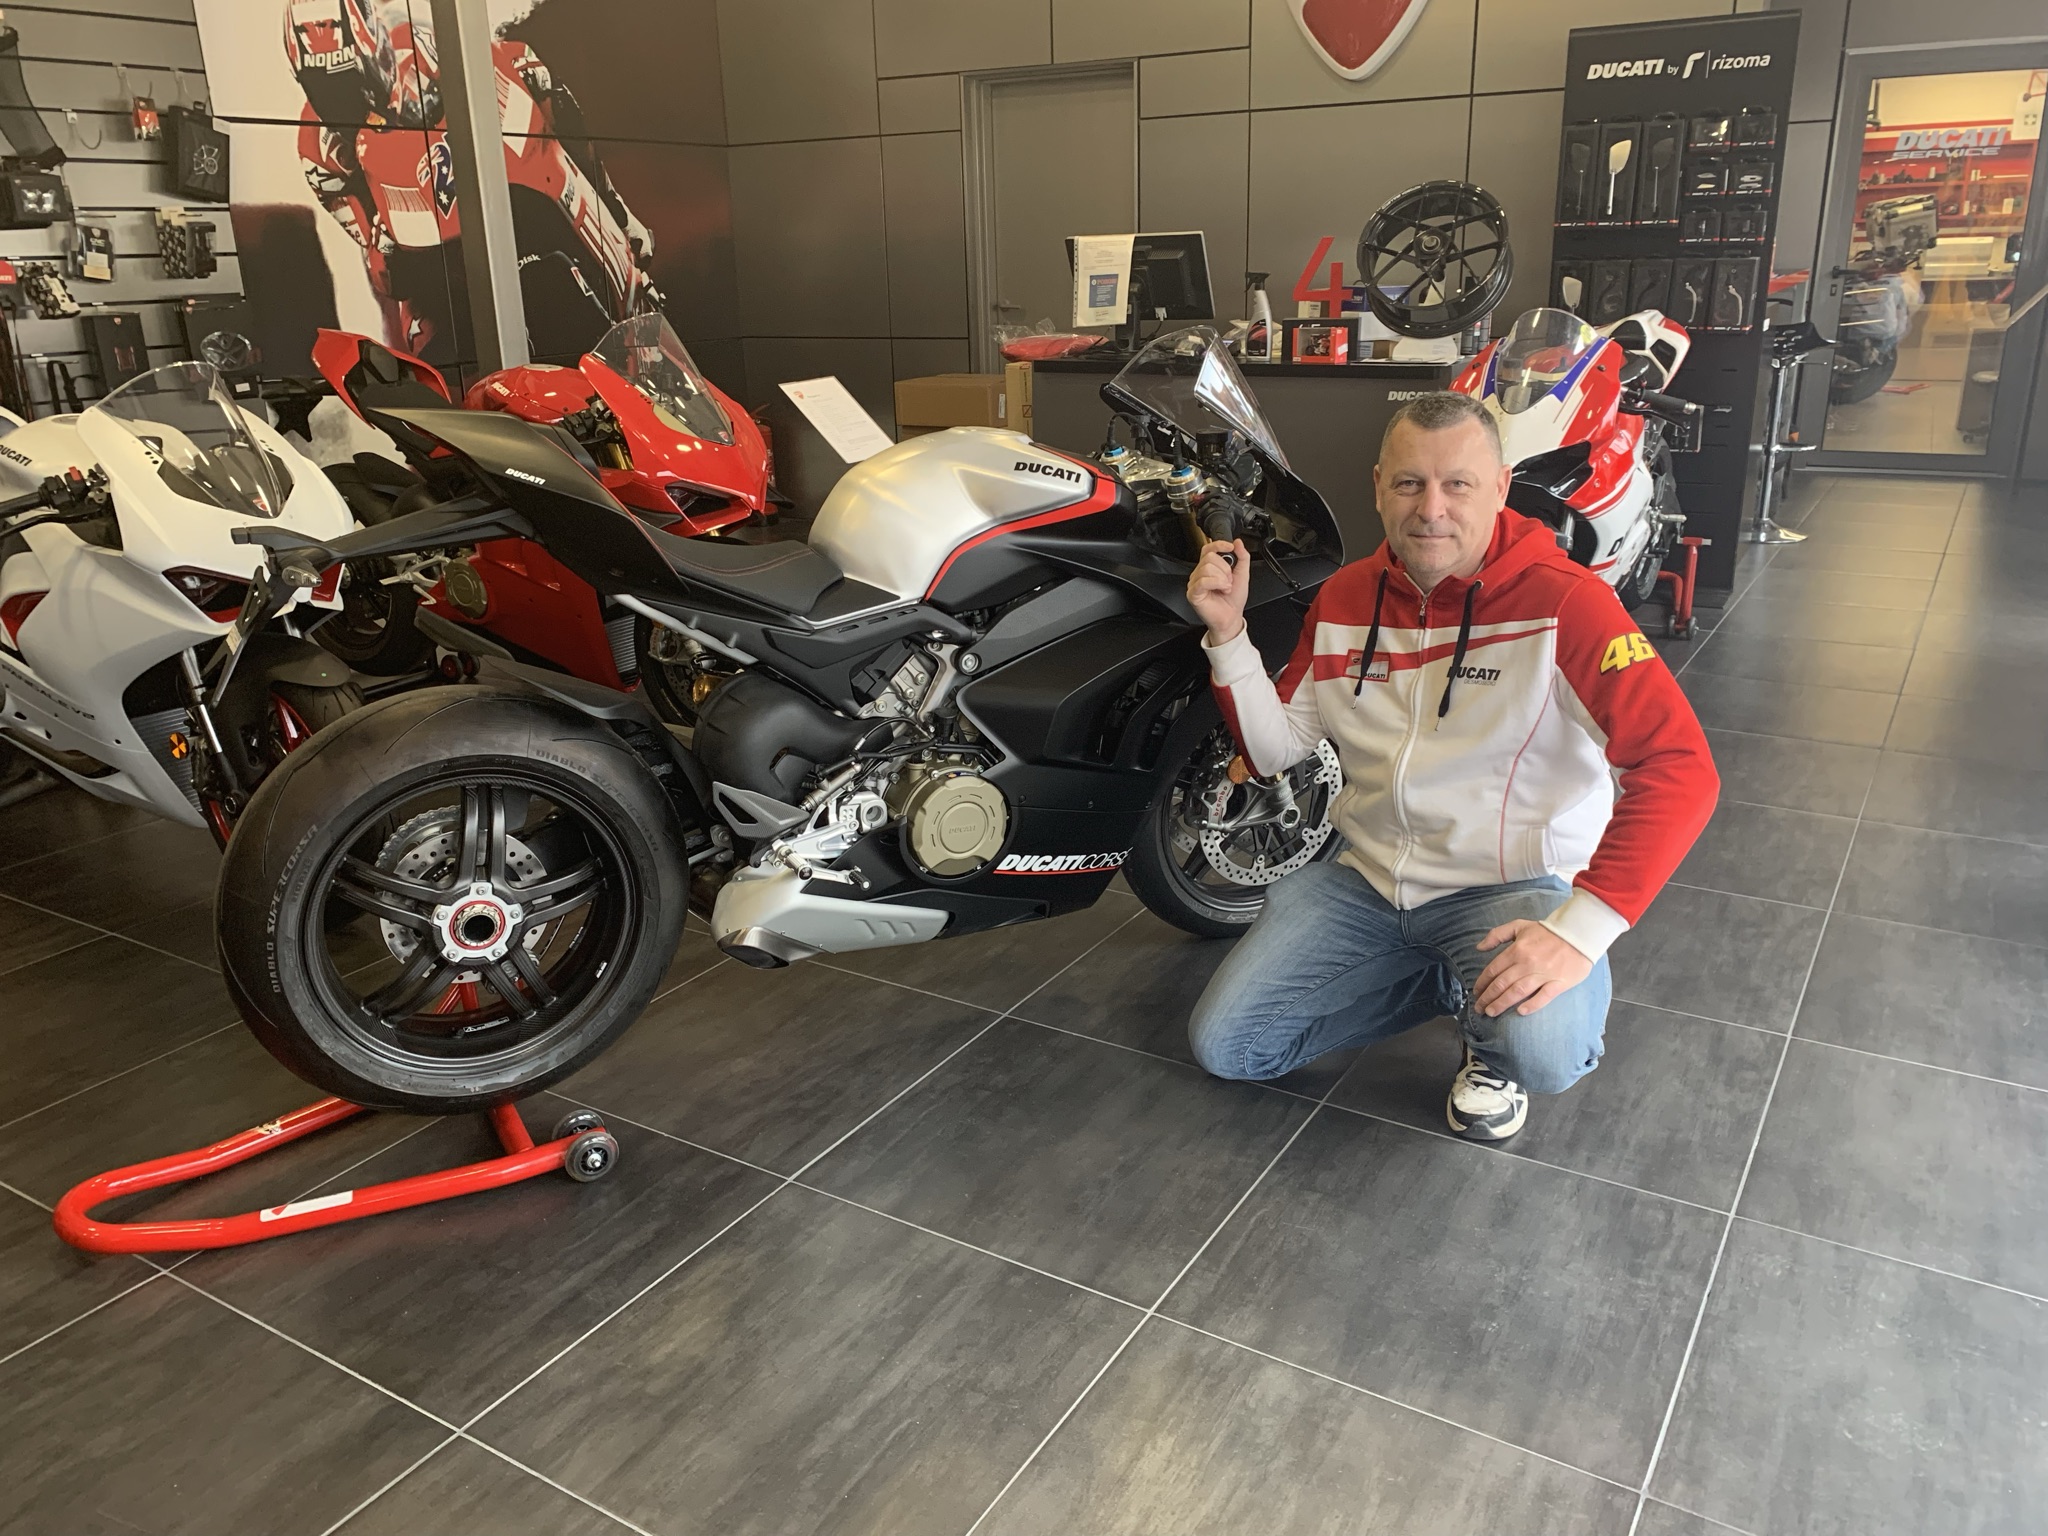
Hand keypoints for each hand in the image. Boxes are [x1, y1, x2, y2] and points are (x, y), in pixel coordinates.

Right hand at [1188, 538, 1250, 644]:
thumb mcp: (1243, 574)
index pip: (1208, 548)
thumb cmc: (1233, 599)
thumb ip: (1242, 557)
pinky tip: (1222, 590)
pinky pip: (1203, 581)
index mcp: (1210, 567)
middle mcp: (1200, 573)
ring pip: (1207, 568)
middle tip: (1229, 581)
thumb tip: (1238, 543)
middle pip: (1209, 557)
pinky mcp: (1193, 593)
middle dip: (1225, 569)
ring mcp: (1195, 583)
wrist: (1232, 617)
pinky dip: (1217, 583)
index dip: (1218, 544)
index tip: (1230, 547)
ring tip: (1226, 588)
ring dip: (1222, 578)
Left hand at [1473, 920, 1592, 1017]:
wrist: (1579, 933)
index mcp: (1516, 950)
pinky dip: (1531, 1005)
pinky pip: (1543, 997)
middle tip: (1479, 1008)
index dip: (1482, 983)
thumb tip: (1479, 947)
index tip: (1476, 993)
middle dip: (1487, 998)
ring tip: (1491, 1012)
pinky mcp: (1559, 983)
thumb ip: (1497, 935)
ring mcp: (1543, 974)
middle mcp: (1527, 963)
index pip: (1493, 970)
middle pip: (1502, 984)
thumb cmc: (1548, 931)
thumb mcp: (1519, 926)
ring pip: (1517, 992)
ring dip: (1502, 1004)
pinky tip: (1520, 1012)